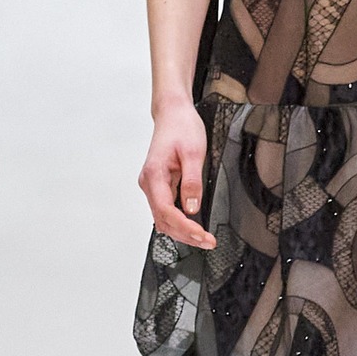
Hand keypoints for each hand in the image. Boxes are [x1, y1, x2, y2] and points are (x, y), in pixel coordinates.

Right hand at [139, 102, 215, 247]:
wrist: (173, 113)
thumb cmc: (182, 127)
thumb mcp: (193, 153)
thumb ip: (192, 181)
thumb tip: (191, 208)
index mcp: (154, 175)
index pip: (166, 211)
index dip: (184, 227)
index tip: (202, 236)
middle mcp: (149, 182)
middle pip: (163, 220)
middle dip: (185, 234)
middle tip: (208, 242)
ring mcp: (152, 185)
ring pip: (163, 217)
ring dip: (182, 231)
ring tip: (203, 238)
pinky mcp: (159, 184)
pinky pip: (166, 209)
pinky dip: (179, 221)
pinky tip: (194, 226)